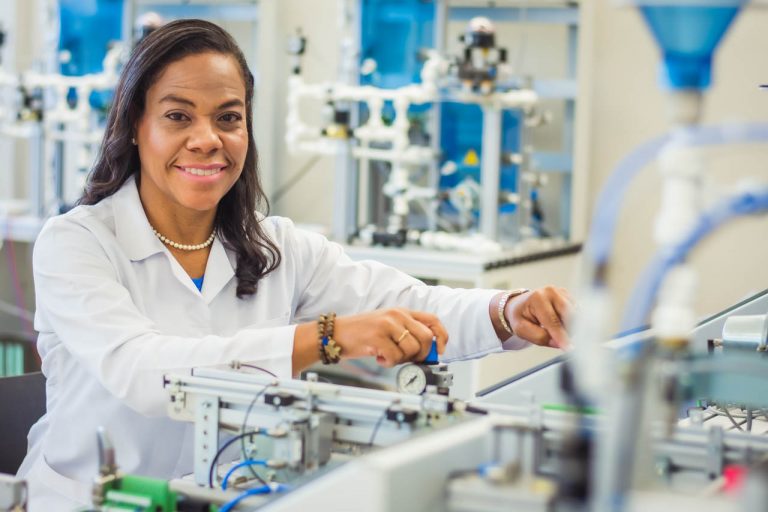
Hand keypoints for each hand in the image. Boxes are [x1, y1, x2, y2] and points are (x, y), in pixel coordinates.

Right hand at [334, 308, 448, 366]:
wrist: (335, 333)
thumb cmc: (362, 333)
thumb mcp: (387, 326)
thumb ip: (406, 333)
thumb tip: (427, 351)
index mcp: (402, 311)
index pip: (432, 320)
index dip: (442, 336)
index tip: (440, 350)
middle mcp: (397, 315)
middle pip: (426, 337)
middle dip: (421, 354)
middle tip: (409, 359)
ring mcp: (387, 324)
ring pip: (412, 349)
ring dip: (402, 359)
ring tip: (388, 357)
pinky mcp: (377, 336)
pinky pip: (395, 356)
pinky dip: (389, 363)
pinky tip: (379, 358)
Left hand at [505, 286, 572, 348]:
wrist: (520, 305)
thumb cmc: (520, 316)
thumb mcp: (521, 329)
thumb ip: (539, 337)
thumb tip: (559, 343)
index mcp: (537, 298)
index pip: (553, 321)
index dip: (561, 336)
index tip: (568, 348)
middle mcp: (551, 292)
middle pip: (570, 315)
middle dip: (568, 331)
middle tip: (561, 341)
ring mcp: (561, 292)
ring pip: (576, 315)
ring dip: (570, 327)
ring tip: (555, 330)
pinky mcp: (568, 296)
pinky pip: (577, 313)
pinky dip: (572, 322)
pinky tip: (560, 324)